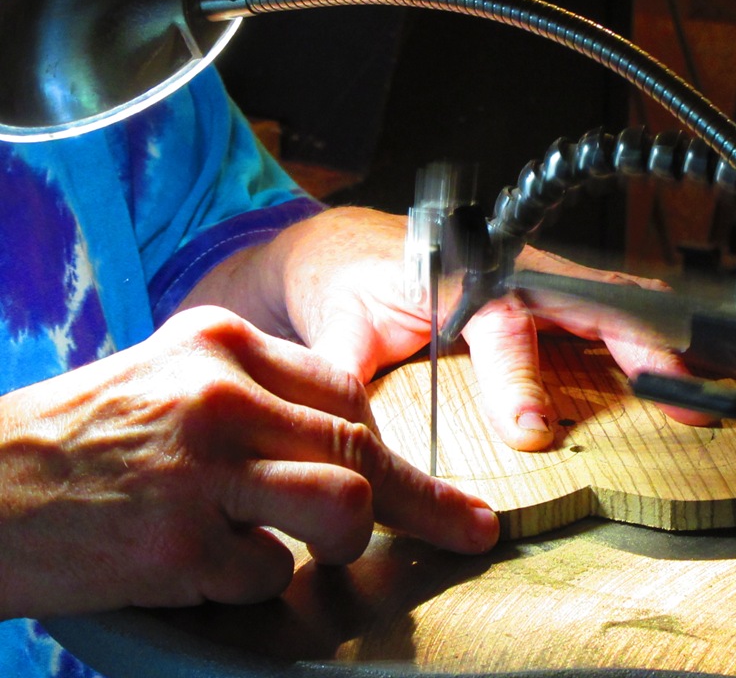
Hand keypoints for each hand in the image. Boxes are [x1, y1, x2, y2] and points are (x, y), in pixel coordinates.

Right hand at [0, 306, 497, 619]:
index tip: (425, 479)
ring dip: (343, 540)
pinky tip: (205, 567)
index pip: (346, 389)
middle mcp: (218, 396)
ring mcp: (199, 470)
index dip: (391, 442)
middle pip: (361, 444)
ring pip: (342, 502)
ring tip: (310, 548)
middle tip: (468, 529)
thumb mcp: (169, 378)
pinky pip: (268, 574)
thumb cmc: (79, 437)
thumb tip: (342, 439)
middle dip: (426, 500)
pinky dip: (252, 582)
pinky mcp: (176, 545)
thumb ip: (255, 395)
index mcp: (220, 342)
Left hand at [191, 206, 712, 452]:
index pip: (499, 325)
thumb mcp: (333, 324)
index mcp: (457, 275)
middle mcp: (506, 271)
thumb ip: (344, 372)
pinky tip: (675, 376)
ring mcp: (532, 278)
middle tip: (680, 399)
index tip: (535, 430)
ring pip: (607, 303)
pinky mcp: (543, 294)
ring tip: (701, 393)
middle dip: (637, 348)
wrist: (348, 242)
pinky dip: (643, 341)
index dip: (519, 379)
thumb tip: (347, 436)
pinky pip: (601, 313)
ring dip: (656, 346)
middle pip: (585, 301)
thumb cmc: (345, 279)